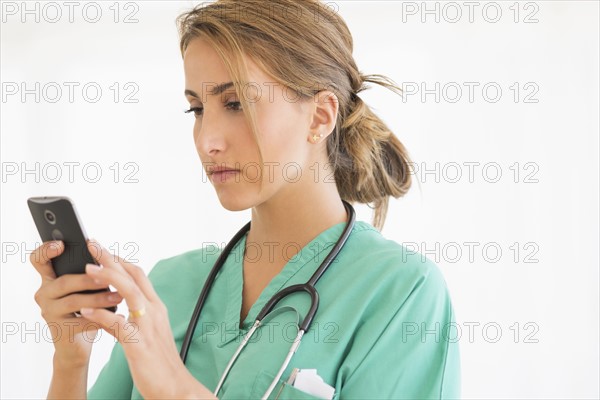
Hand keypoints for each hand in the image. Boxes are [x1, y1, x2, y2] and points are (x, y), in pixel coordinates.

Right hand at [29, 240, 123, 365]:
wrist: (77, 343)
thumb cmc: (84, 309)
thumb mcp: (84, 288)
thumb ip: (88, 272)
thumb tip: (106, 254)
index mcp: (50, 279)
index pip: (39, 260)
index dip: (46, 250)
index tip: (61, 244)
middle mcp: (44, 294)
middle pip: (63, 282)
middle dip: (88, 279)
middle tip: (109, 279)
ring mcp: (49, 313)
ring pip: (74, 301)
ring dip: (99, 299)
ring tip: (119, 297)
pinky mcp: (59, 330)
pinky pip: (82, 321)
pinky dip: (101, 318)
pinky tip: (117, 316)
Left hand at [78, 240, 212, 398]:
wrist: (174, 387)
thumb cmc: (159, 363)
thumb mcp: (147, 335)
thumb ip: (131, 319)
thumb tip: (112, 309)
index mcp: (156, 308)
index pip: (139, 276)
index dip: (120, 261)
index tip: (103, 251)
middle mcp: (154, 312)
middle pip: (133, 276)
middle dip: (111, 258)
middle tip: (92, 245)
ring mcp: (147, 326)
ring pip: (128, 292)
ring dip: (107, 277)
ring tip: (86, 268)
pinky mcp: (138, 343)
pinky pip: (118, 325)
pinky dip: (101, 315)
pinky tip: (86, 309)